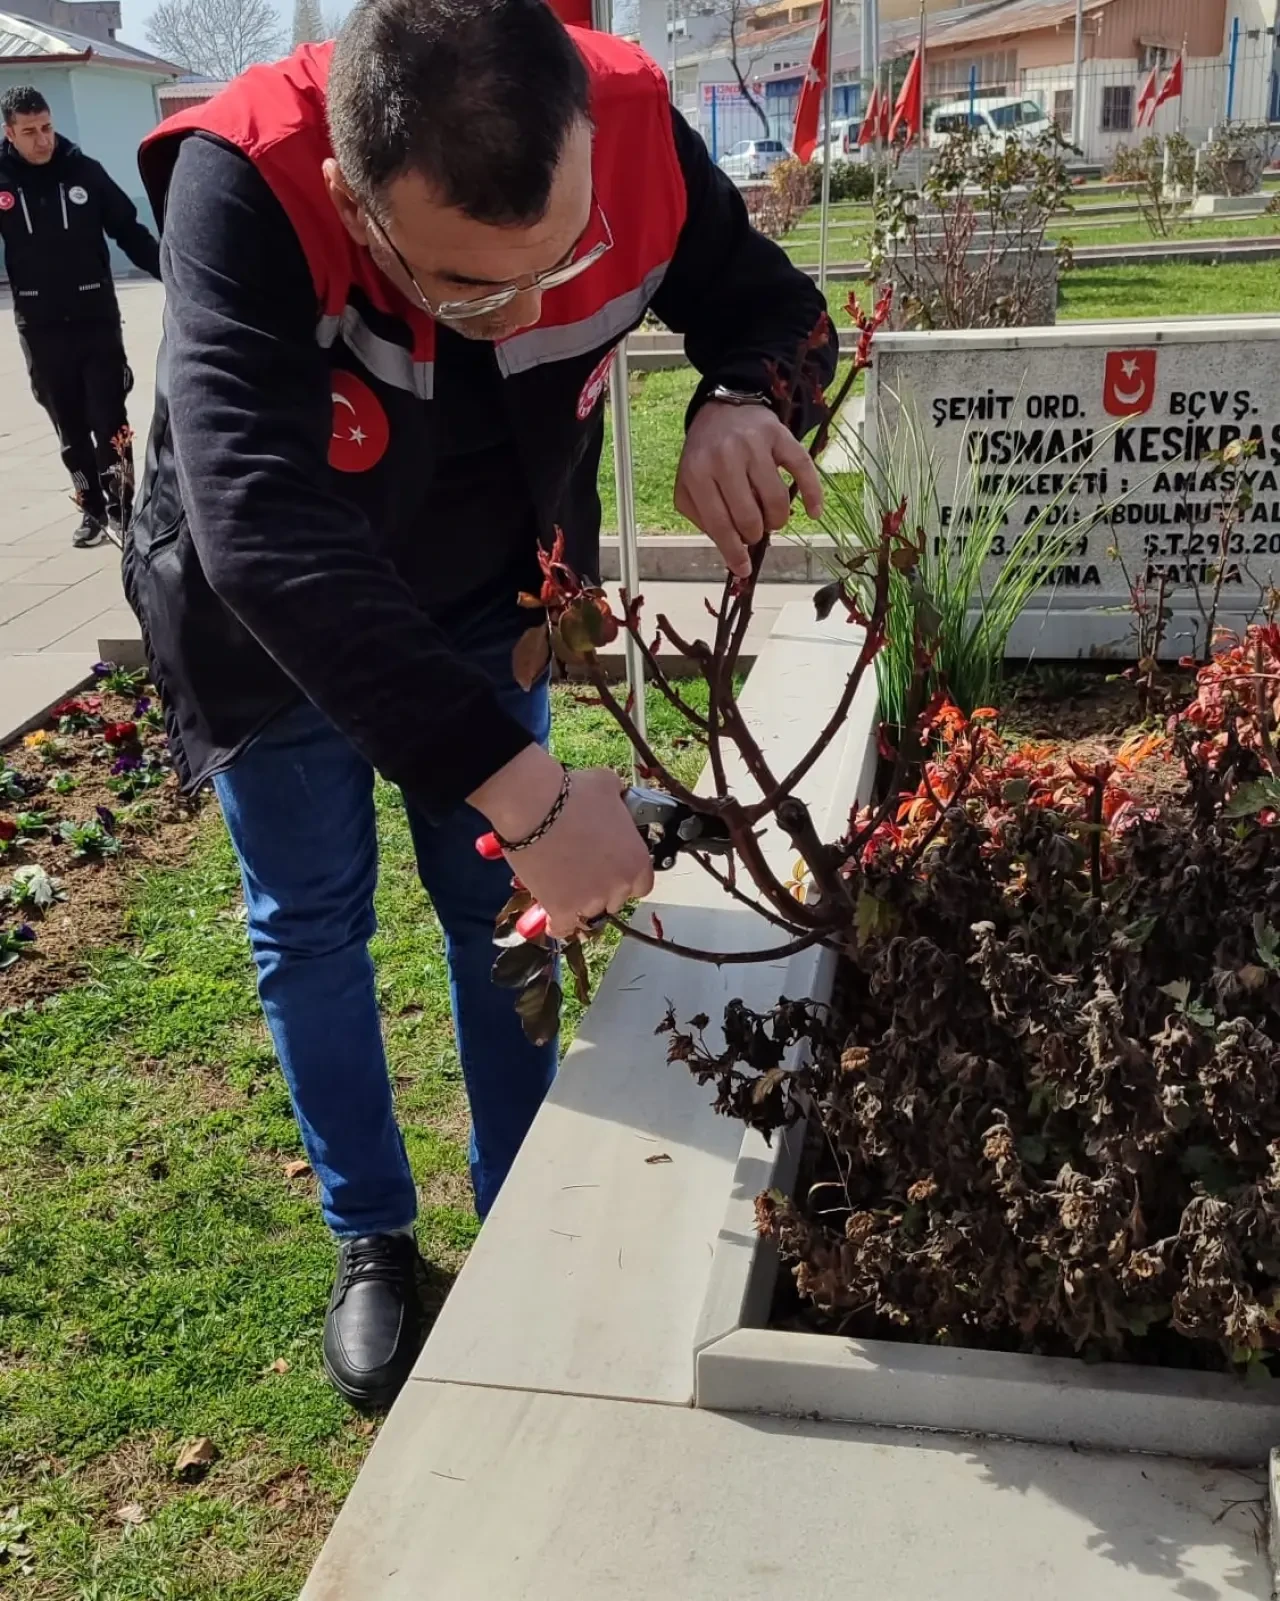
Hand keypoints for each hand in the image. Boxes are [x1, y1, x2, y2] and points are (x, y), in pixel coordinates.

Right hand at [470, 748, 653, 938]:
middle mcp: (618, 887)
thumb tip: (616, 798)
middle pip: (615, 898)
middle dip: (602, 886)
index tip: (613, 868)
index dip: (627, 876)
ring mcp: (590, 902)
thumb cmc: (574, 793)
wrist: (534, 806)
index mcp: (636, 861)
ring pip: (589, 911)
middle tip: (584, 869)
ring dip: (580, 900)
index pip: (642, 884)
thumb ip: (619, 802)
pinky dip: (559, 923)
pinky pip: (564, 927)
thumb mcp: (609, 787)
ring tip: (563, 882)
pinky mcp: (561, 910)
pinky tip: (554, 917)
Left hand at [674, 402, 822, 578]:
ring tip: (772, 519)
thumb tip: (730, 549)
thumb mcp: (688, 486)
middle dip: (755, 534)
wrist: (722, 408)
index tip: (744, 569)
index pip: (719, 523)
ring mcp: (754, 445)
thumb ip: (702, 518)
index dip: (733, 552)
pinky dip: (812, 495)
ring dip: (777, 520)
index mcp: (698, 473)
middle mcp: (726, 458)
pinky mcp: (780, 436)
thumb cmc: (704, 454)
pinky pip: (802, 469)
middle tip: (755, 532)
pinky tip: (814, 512)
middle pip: (749, 516)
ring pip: (775, 500)